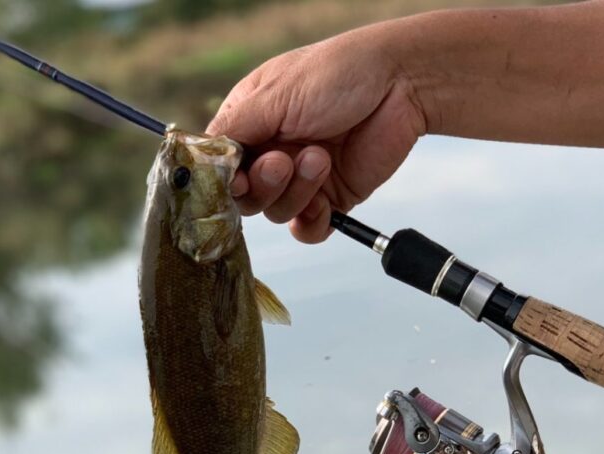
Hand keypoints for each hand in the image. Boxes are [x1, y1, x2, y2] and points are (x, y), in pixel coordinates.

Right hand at [207, 22, 427, 242]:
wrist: (401, 85)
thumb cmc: (338, 74)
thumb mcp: (274, 94)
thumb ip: (234, 129)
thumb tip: (202, 160)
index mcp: (250, 120)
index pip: (219, 162)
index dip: (223, 176)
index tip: (233, 176)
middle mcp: (272, 150)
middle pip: (243, 195)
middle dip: (261, 184)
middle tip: (282, 161)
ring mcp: (301, 177)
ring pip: (274, 212)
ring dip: (294, 191)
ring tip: (320, 157)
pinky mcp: (332, 197)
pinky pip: (307, 229)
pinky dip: (311, 224)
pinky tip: (323, 205)